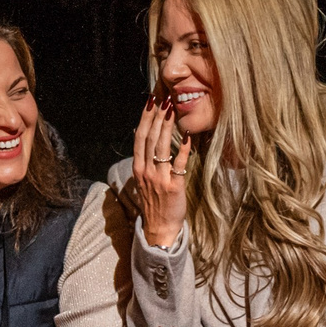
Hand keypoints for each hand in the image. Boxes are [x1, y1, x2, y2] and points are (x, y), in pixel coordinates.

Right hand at [131, 96, 192, 246]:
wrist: (159, 228)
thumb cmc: (155, 202)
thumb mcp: (144, 179)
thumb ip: (144, 158)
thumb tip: (143, 133)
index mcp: (138, 168)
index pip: (139, 137)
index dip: (145, 117)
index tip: (150, 101)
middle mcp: (146, 171)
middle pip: (149, 138)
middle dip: (156, 116)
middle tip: (163, 97)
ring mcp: (159, 179)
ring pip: (161, 147)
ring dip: (167, 126)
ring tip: (173, 109)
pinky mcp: (173, 187)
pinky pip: (178, 164)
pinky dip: (183, 149)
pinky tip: (187, 136)